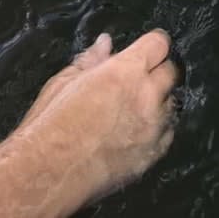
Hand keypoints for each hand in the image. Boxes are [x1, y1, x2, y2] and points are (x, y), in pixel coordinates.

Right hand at [0, 30, 178, 217]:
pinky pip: (168, 133)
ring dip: (160, 101)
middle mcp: (146, 96)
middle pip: (171, 71)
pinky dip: (159, 129)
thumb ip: (91, 60)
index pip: (158, 43)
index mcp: (126, 71)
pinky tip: (138, 131)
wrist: (46, 176)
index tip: (148, 49)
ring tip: (135, 108)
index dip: (153, 44)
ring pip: (172, 103)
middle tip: (140, 79)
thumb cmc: (50, 127)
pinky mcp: (152, 154)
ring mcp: (153, 127)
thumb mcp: (64, 83)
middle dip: (159, 71)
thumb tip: (105, 43)